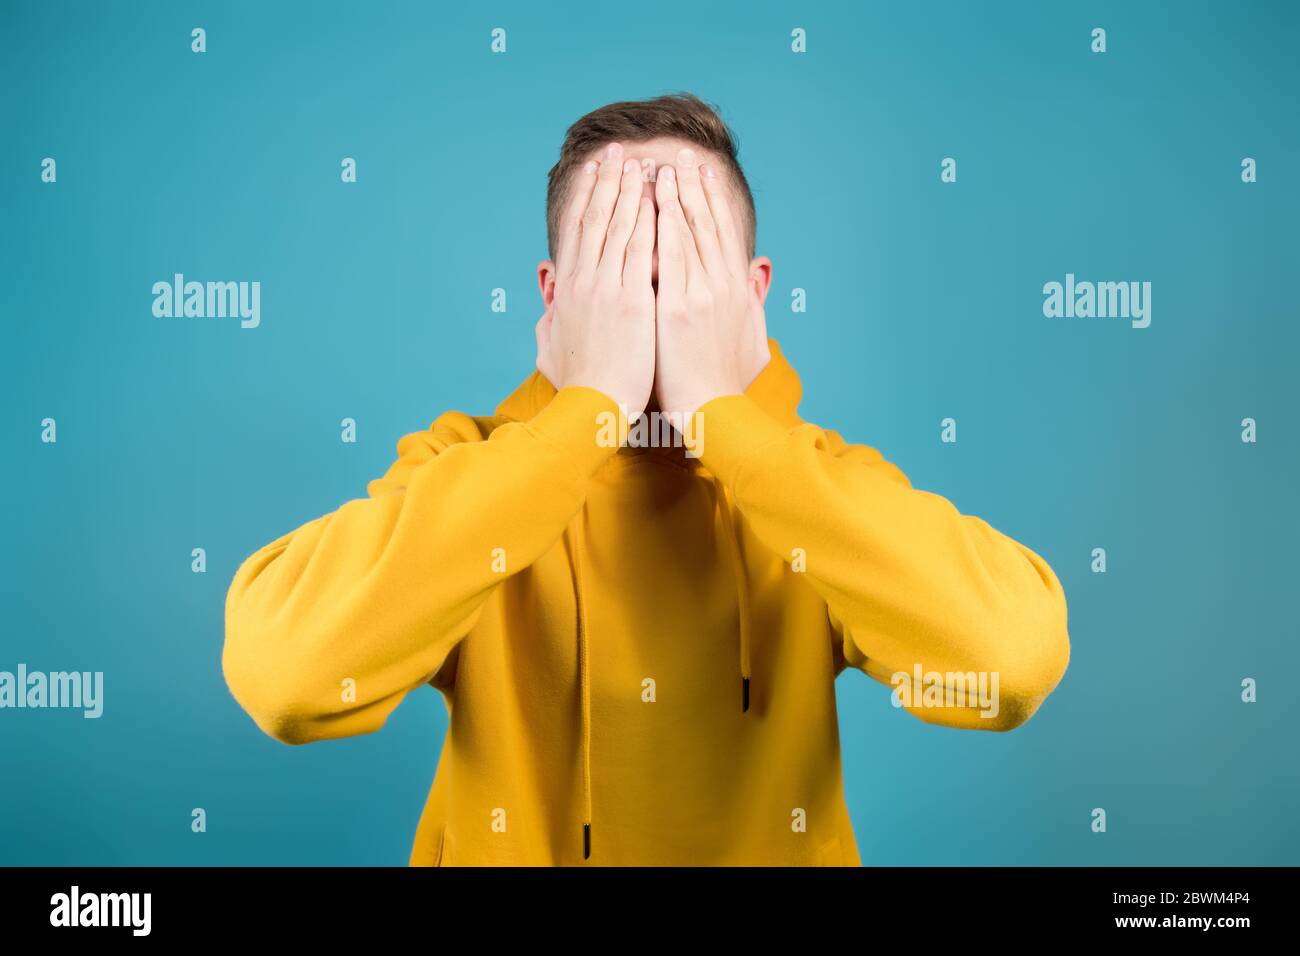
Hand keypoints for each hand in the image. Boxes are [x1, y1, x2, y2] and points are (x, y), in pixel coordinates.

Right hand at [536, 142, 656, 420]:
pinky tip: (658, 197)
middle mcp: (584, 282)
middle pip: (596, 219)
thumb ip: (550, 322)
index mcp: (567, 291)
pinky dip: (650, 220)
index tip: (593, 172)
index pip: (576, 232)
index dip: (584, 197)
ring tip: (639, 162)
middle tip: (617, 151)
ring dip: (629, 190)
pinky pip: (644, 251)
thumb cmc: (578, 387)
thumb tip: (549, 307)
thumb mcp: (551, 349)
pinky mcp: (634, 301)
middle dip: (607, 181)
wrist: (594, 408)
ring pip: (619, 227)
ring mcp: (608, 289)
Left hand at [652, 148, 769, 419]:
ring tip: (664, 165)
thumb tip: (752, 280)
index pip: (722, 233)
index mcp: (735, 290)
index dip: (712, 200)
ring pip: (688, 231)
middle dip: (693, 187)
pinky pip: (668, 253)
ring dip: (676, 194)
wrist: (712, 412)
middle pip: (707, 224)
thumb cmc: (721, 381)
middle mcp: (722, 285)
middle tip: (683, 156)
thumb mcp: (747, 336)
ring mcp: (701, 293)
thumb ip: (748, 303)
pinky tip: (652, 197)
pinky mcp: (678, 306)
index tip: (702, 174)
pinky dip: (661, 222)